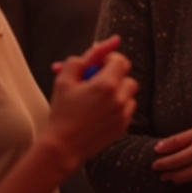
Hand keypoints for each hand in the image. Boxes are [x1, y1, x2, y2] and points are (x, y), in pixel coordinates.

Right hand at [43, 36, 138, 160]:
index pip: (121, 61)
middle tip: (97, 81)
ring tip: (98, 97)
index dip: (110, 59)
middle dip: (114, 76)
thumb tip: (100, 46)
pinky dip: (118, 106)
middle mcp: (119, 98)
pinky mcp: (123, 127)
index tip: (98, 65)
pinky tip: (101, 111)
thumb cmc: (61, 112)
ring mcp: (123, 114)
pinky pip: (127, 109)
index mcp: (106, 84)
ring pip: (129, 94)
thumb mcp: (64, 80)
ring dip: (118, 91)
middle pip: (128, 77)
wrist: (63, 147)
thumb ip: (81, 59)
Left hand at [151, 115, 191, 183]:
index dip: (162, 164)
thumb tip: (159, 147)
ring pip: (191, 178)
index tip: (154, 165)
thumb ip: (180, 139)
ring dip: (181, 177)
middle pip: (179, 175)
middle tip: (161, 174)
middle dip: (168, 174)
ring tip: (174, 175)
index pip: (173, 160)